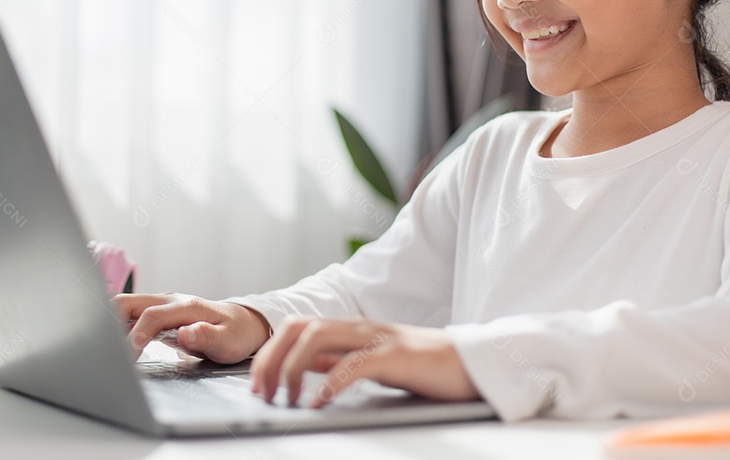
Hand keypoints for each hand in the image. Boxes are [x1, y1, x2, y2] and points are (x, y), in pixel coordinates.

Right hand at [113, 292, 270, 363]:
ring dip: (111, 323)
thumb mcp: (228, 341)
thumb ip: (207, 336)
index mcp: (186, 306)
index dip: (137, 333)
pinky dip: (117, 326)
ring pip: (126, 306)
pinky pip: (131, 315)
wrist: (243, 323)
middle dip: (111, 322)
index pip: (152, 315)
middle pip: (129, 302)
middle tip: (105, 349)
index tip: (129, 352)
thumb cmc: (236, 333)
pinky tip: (112, 343)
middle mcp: (170, 301)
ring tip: (103, 347)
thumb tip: (186, 333)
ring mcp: (162, 305)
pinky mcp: (158, 314)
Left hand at [250, 316, 480, 407]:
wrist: (471, 363)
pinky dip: (331, 382)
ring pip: (318, 338)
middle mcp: (359, 327)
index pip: (296, 328)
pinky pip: (355, 364)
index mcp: (350, 328)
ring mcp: (377, 338)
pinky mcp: (397, 356)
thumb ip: (339, 358)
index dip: (270, 353)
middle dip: (272, 359)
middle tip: (263, 393)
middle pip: (299, 328)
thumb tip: (305, 363)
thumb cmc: (422, 366)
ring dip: (293, 368)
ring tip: (287, 399)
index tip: (258, 384)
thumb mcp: (371, 360)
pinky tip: (320, 401)